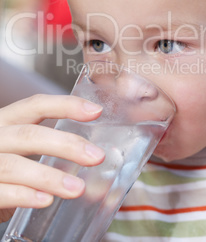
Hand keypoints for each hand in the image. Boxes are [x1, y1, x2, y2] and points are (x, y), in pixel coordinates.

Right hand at [0, 94, 103, 221]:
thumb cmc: (0, 163)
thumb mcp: (17, 146)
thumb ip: (43, 145)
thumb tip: (88, 155)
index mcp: (5, 121)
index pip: (35, 105)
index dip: (66, 105)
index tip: (95, 111)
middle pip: (29, 135)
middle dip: (66, 145)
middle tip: (96, 157)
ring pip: (15, 166)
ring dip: (49, 177)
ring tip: (77, 188)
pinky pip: (2, 191)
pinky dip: (24, 195)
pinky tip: (46, 200)